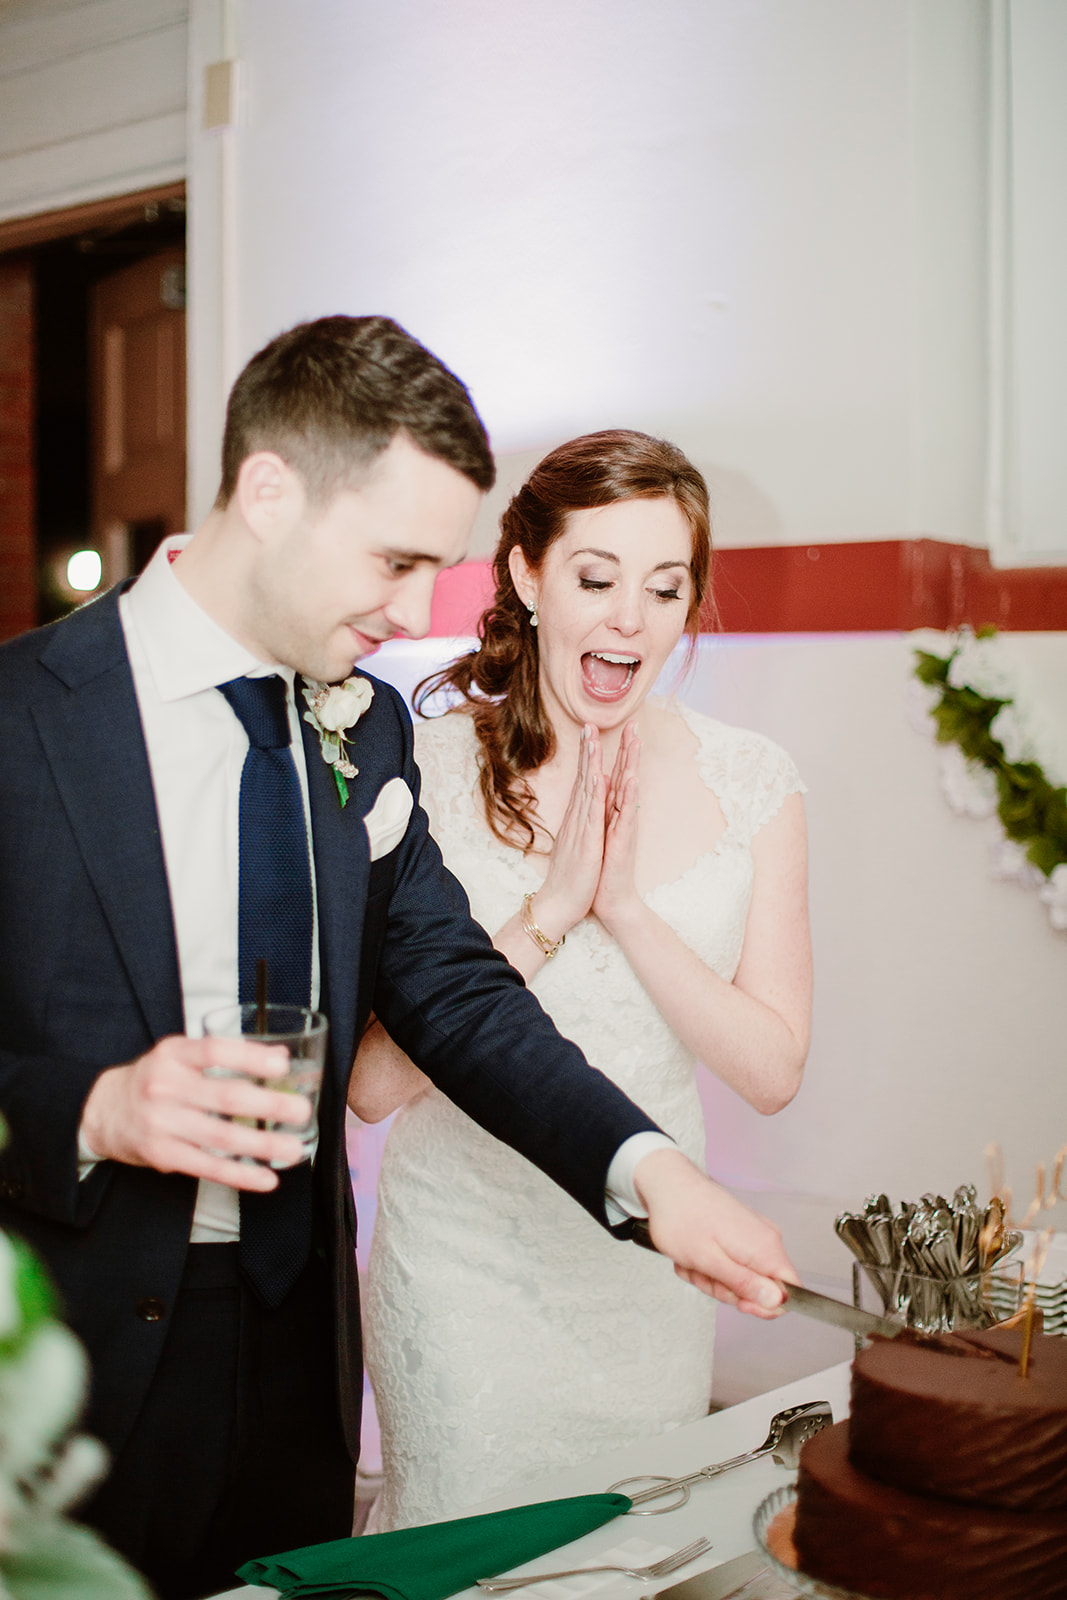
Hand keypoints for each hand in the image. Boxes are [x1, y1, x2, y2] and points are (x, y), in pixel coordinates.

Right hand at [80, 1035, 311, 1191]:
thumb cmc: (155, 1079)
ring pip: (220, 1137)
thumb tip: (281, 1057)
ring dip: (262, 1145)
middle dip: (268, 1106)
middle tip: (301, 1111)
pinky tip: (266, 1178)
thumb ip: (226, 1055)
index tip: (281, 1067)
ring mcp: (161, 1122)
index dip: (249, 1058)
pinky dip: (240, 1175)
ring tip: (293, 1148)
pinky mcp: (162, 1154)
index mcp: (173, 1054)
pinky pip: (207, 1167)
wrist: (102, 1111)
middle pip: (224, 1097)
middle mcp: (165, 1086)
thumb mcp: (181, 1056)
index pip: (214, 1051)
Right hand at [530, 725, 606, 942]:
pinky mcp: (588, 843)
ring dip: (592, 763)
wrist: (559, 905)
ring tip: (594, 739)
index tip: (589, 733)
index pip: (583, 781)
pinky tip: (601, 778)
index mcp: (577, 819)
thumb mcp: (575, 845)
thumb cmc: (570, 878)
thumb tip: (580, 810)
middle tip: (589, 722)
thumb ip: (578, 825)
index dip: (587, 756)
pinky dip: (598, 795)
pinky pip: (594, 815)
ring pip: (588, 790)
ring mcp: (581, 829)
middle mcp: (577, 819)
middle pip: (584, 777)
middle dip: (588, 750)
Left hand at [593, 721, 640, 931]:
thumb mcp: (595, 835)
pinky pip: (627, 813)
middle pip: (624, 775)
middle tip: (633, 723)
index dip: (609, 752)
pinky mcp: (623, 840)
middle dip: (628, 749)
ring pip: (628, 788)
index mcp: (608, 812)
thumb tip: (597, 791)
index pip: (610, 775)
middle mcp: (618, 815)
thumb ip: (598, 811)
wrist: (608, 900)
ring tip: (635, 740)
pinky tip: (632, 777)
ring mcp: (623, 826)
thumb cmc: (600, 869)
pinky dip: (629, 794)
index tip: (606, 730)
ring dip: (632, 763)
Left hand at [633, 1147, 797, 1315]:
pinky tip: (692, 1254)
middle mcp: (766, 1239)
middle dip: (727, 1290)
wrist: (668, 1184)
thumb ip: (745, 1284)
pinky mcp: (739, 1233)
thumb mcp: (709, 1261)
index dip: (764, 1306)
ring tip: (692, 1261)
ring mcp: (752, 1235)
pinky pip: (731, 1263)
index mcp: (766, 1248)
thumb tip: (777, 1302)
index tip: (738, 1302)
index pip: (790, 1292)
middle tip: (703, 1275)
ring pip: (741, 1278)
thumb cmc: (682, 1218)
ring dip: (712, 1277)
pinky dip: (709, 1265)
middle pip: (760, 1288)